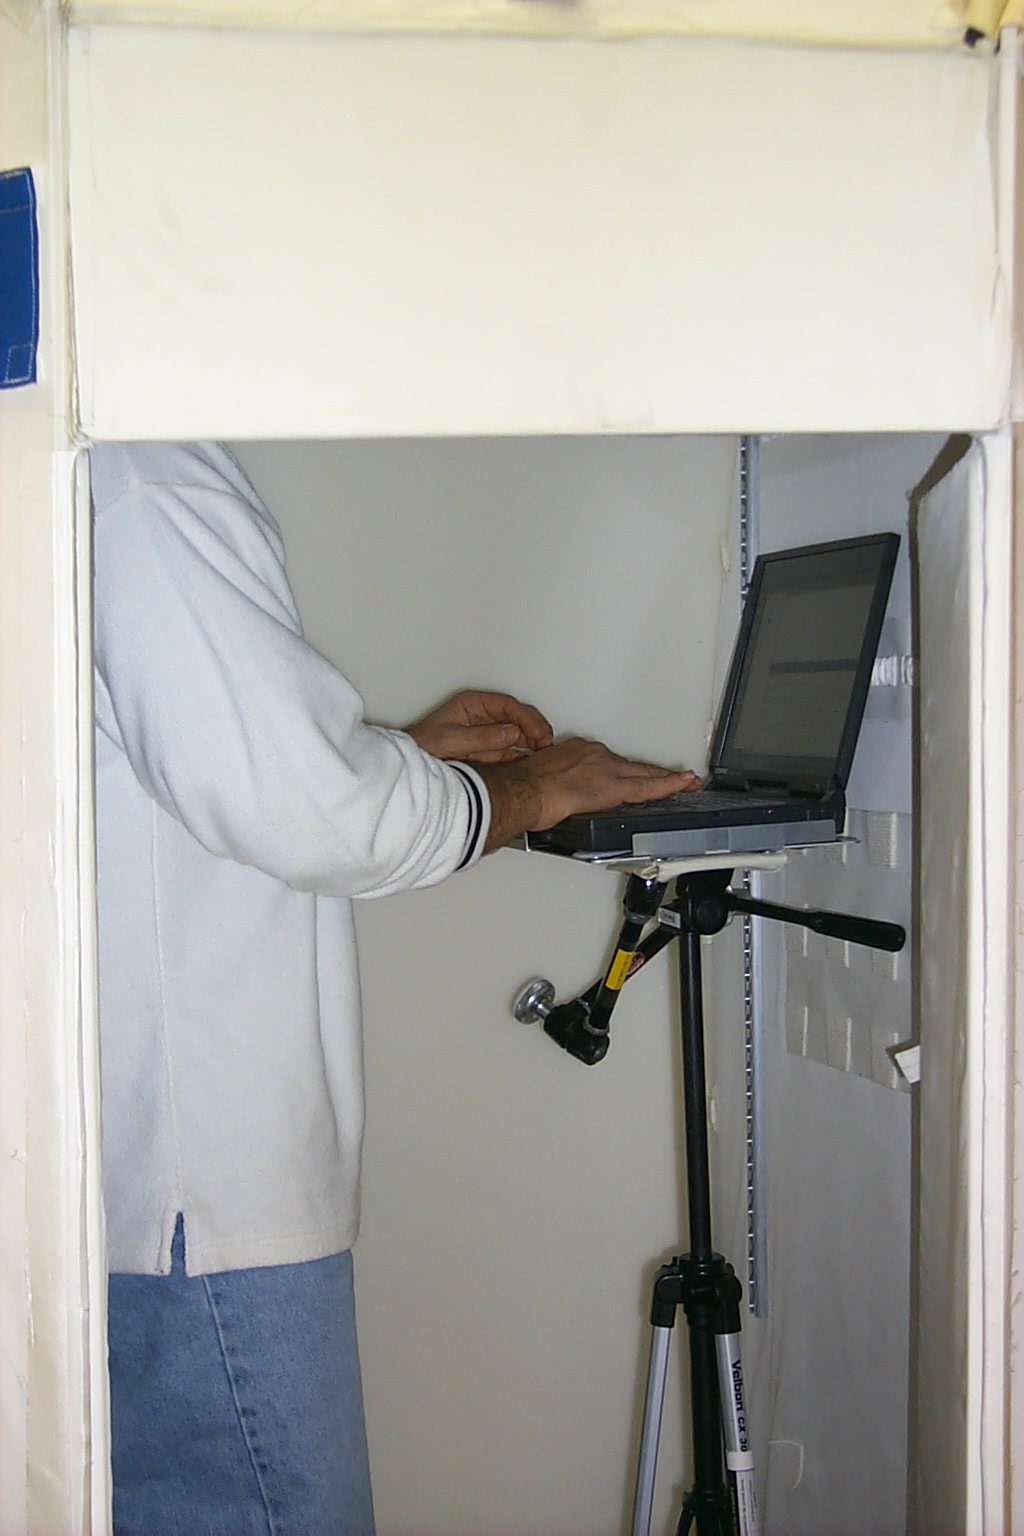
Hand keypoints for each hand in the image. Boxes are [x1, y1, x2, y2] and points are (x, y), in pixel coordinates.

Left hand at [406, 689, 553, 763]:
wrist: (408, 766)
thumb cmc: (421, 746)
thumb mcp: (450, 740)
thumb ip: (482, 737)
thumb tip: (511, 733)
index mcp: (473, 705)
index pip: (508, 706)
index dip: (527, 718)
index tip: (538, 732)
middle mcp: (481, 716)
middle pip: (517, 716)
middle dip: (534, 727)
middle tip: (546, 743)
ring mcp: (485, 733)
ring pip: (517, 732)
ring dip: (532, 741)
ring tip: (543, 753)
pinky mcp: (486, 750)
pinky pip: (510, 749)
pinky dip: (522, 755)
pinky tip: (531, 762)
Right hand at [475, 738, 701, 852]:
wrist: (523, 791)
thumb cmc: (524, 788)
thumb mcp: (540, 778)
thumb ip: (558, 785)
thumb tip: (558, 796)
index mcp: (576, 752)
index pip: (609, 762)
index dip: (625, 769)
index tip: (628, 773)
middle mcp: (594, 755)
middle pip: (633, 765)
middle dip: (654, 771)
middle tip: (678, 775)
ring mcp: (606, 769)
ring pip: (644, 774)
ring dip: (666, 780)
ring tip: (686, 782)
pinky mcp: (612, 787)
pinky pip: (648, 787)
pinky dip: (669, 785)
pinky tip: (683, 784)